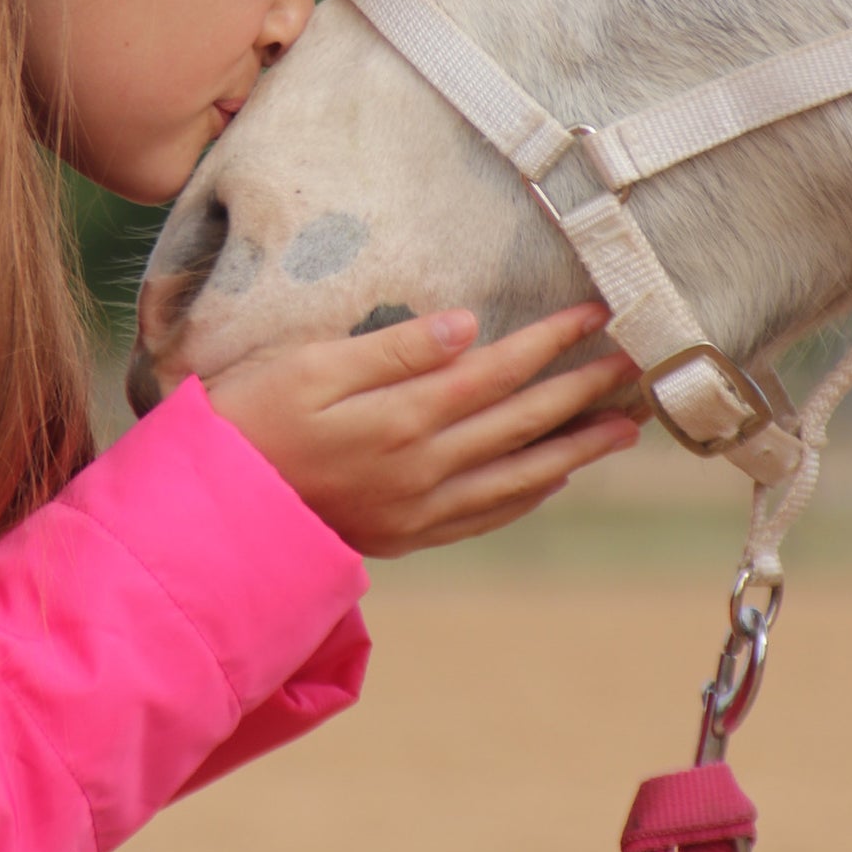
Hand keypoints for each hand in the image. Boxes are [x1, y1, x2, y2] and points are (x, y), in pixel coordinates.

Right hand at [203, 302, 638, 556]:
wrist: (211, 513)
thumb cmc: (248, 419)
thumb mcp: (309, 365)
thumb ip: (392, 349)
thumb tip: (467, 326)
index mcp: (402, 419)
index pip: (496, 372)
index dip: (551, 342)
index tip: (598, 315)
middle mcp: (423, 470)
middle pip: (521, 424)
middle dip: (583, 390)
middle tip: (640, 366)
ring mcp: (417, 510)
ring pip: (518, 478)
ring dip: (576, 449)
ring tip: (624, 426)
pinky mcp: (405, 536)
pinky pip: (485, 516)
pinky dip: (527, 495)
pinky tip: (551, 479)